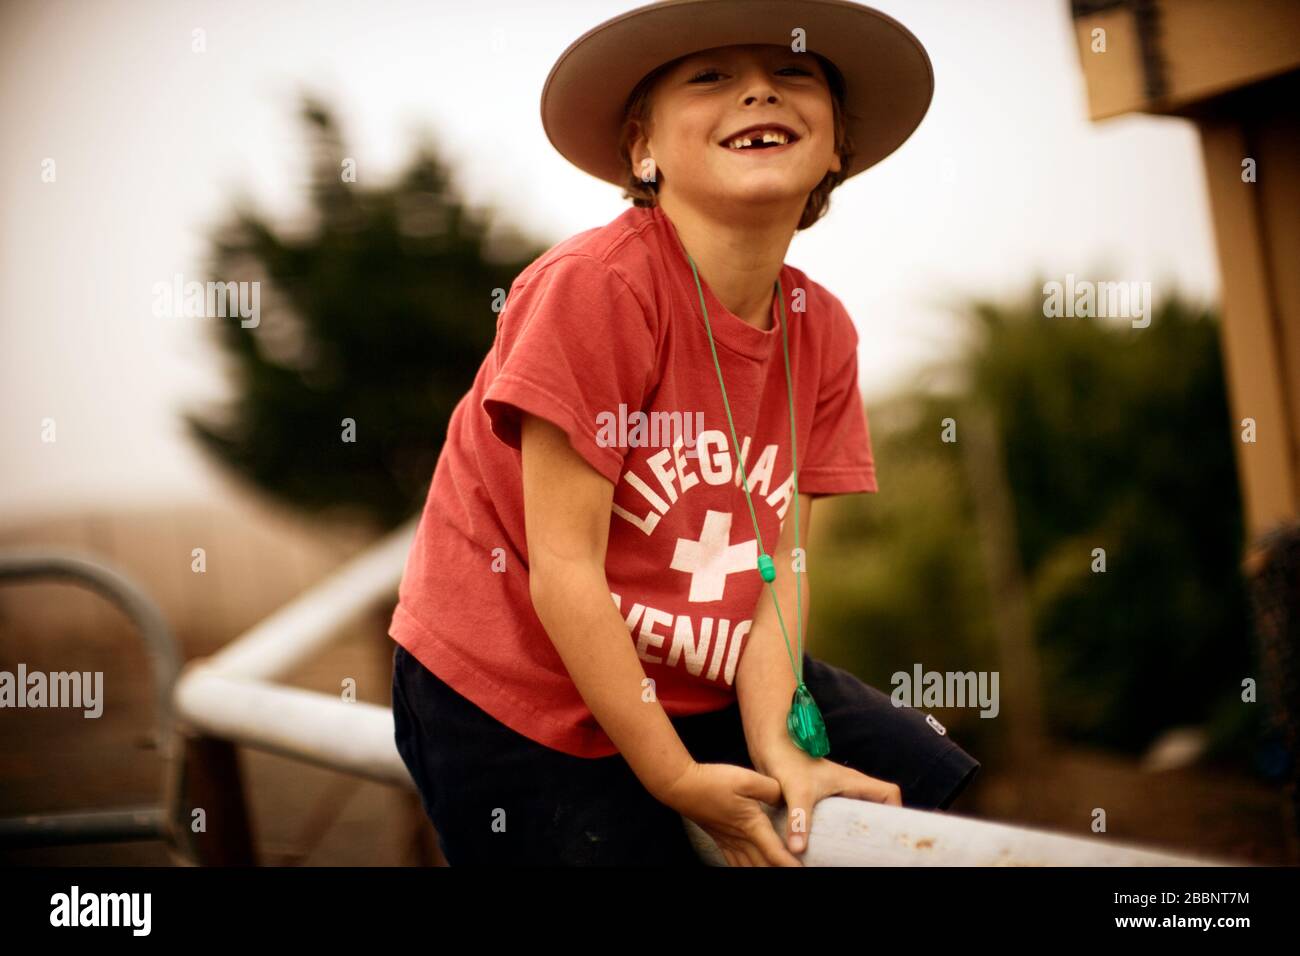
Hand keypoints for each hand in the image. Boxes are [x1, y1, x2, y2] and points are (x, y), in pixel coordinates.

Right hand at [658, 760, 804, 866]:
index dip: (790, 864)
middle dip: (780, 871)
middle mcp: (741, 839)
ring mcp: (728, 842)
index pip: (775, 852)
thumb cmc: (713, 781)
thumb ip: (770, 789)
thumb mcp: (746, 778)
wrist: (682, 786)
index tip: (802, 870)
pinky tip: (751, 868)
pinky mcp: (720, 839)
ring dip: (764, 871)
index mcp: (751, 825)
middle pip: (764, 865)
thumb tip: (785, 797)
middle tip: (796, 872)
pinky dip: (747, 870)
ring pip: (749, 868)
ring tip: (777, 871)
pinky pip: (735, 863)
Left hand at [756, 739, 902, 854]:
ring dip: (858, 828)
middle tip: (873, 849)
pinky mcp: (820, 798)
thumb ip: (799, 819)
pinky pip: (839, 815)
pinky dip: (839, 829)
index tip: (890, 832)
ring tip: (855, 851)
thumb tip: (797, 849)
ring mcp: (835, 793)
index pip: (888, 793)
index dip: (896, 810)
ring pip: (857, 812)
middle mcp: (848, 787)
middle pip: (876, 807)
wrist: (769, 746)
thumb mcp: (796, 791)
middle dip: (877, 826)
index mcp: (853, 781)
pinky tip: (830, 844)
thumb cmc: (787, 760)